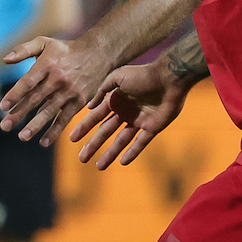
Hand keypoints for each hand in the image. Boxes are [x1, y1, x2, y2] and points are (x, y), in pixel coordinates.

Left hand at [0, 34, 112, 146]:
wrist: (98, 54)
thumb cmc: (65, 50)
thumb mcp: (45, 43)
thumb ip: (23, 50)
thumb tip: (4, 60)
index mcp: (47, 64)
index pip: (28, 81)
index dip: (15, 94)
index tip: (3, 106)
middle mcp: (58, 78)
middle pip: (36, 98)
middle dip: (19, 113)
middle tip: (4, 126)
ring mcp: (70, 91)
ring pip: (49, 111)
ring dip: (35, 126)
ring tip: (22, 137)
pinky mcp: (79, 102)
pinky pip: (64, 118)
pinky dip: (54, 131)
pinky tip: (43, 142)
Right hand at [65, 59, 190, 168]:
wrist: (169, 78)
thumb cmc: (143, 75)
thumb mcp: (117, 77)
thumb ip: (102, 90)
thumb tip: (89, 106)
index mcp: (116, 100)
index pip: (96, 117)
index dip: (84, 128)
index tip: (72, 139)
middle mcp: (125, 112)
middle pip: (105, 132)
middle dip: (93, 145)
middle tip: (82, 158)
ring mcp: (139, 120)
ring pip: (121, 141)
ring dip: (110, 153)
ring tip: (99, 166)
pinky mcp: (152, 127)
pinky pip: (140, 143)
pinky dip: (132, 152)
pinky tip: (122, 162)